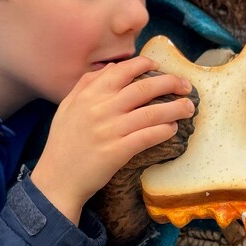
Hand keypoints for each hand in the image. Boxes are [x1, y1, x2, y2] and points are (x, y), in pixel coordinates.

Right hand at [30, 56, 194, 223]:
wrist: (57, 179)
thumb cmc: (62, 144)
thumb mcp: (67, 107)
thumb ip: (86, 84)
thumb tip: (110, 68)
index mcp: (89, 95)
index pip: (122, 70)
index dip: (145, 65)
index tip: (159, 67)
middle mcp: (100, 109)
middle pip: (144, 88)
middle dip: (170, 83)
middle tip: (186, 86)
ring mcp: (110, 130)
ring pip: (151, 112)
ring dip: (175, 108)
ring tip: (189, 107)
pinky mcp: (117, 152)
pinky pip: (147, 137)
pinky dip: (163, 131)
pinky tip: (173, 129)